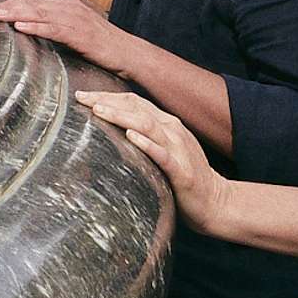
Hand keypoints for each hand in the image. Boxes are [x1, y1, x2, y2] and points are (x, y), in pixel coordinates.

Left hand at [0, 0, 126, 68]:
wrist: (128, 53)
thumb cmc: (101, 46)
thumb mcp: (75, 33)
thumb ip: (56, 28)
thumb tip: (33, 32)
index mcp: (66, 5)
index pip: (35, 1)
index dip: (13, 3)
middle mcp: (69, 8)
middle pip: (33, 3)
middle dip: (9, 6)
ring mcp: (75, 19)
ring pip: (40, 13)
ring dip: (16, 13)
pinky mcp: (80, 34)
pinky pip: (53, 28)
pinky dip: (36, 26)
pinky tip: (21, 27)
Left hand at [77, 89, 231, 232]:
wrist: (216, 201)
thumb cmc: (184, 176)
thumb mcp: (164, 148)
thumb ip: (146, 135)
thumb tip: (113, 128)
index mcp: (167, 123)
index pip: (134, 101)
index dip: (108, 95)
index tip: (83, 95)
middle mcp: (173, 130)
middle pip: (136, 108)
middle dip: (107, 100)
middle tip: (81, 98)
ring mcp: (178, 149)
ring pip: (147, 125)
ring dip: (121, 116)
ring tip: (99, 111)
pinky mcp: (181, 171)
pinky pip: (162, 154)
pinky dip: (146, 143)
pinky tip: (130, 136)